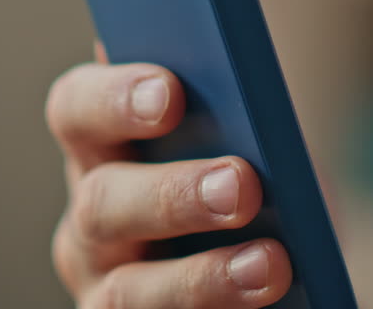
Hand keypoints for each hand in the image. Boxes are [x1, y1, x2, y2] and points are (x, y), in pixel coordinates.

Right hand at [45, 43, 292, 307]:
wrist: (297, 253)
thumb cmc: (262, 174)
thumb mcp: (248, 132)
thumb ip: (231, 104)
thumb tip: (246, 85)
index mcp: (103, 143)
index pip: (76, 108)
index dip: (114, 98)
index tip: (170, 92)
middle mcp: (92, 216)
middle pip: (102, 202)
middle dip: (173, 195)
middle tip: (242, 184)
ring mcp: (107, 287)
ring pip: (127, 292)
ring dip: (202, 278)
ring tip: (271, 266)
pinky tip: (271, 300)